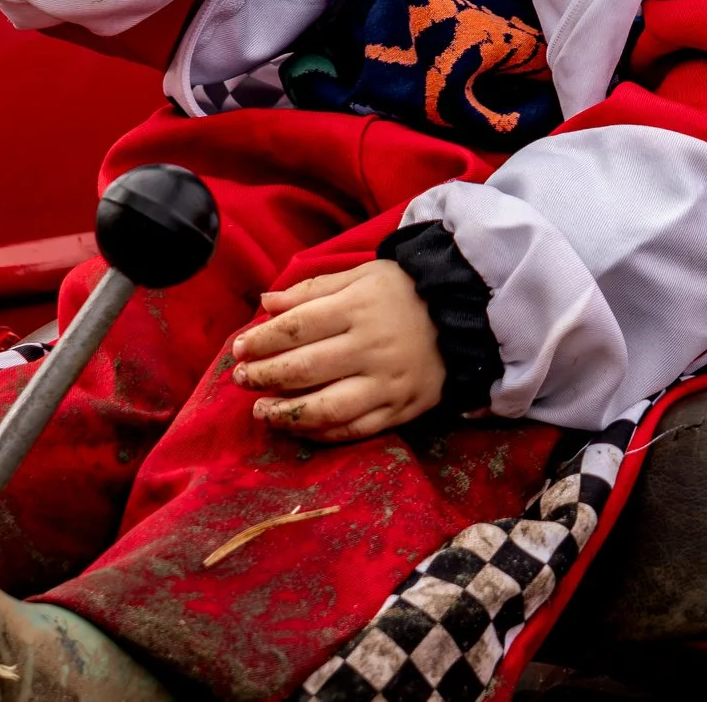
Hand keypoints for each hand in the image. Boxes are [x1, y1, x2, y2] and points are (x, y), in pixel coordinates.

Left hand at [230, 261, 446, 440]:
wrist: (468, 314)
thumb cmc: (406, 290)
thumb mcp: (362, 274)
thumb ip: (312, 289)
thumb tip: (265, 303)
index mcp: (358, 307)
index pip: (296, 327)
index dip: (261, 341)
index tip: (239, 349)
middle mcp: (371, 347)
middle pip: (304, 368)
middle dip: (264, 377)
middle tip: (241, 379)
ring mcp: (387, 383)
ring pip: (326, 408)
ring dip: (286, 414)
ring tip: (261, 412)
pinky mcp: (402, 409)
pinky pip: (355, 430)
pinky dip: (322, 432)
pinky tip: (299, 427)